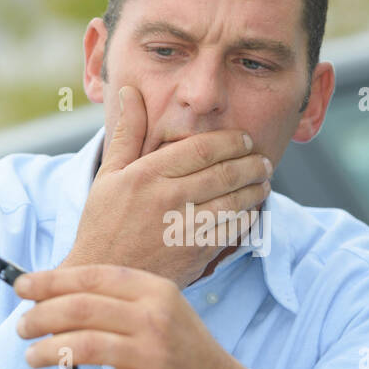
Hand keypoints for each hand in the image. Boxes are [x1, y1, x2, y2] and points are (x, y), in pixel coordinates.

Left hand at [15, 264, 270, 368]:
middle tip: (22, 328)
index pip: (93, 278)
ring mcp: (153, 355)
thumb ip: (115, 301)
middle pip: (82, 309)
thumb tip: (50, 296)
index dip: (51, 281)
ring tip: (32, 357)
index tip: (22, 288)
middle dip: (41, 316)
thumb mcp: (159, 310)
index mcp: (154, 290)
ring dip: (46, 351)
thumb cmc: (177, 349)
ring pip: (84, 345)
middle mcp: (155, 318)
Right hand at [61, 85, 271, 287]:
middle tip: (263, 159)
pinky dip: (248, 217)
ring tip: (264, 180)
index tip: (245, 140)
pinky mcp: (196, 254)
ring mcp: (184, 228)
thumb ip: (127, 133)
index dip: (231, 141)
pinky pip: (233, 230)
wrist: (104, 276)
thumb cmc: (104, 225)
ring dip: (256, 188)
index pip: (202, 148)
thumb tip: (130, 92)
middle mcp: (168, 198)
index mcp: (147, 175)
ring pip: (235, 201)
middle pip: (225, 172)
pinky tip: (252, 210)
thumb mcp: (108, 175)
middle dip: (252, 163)